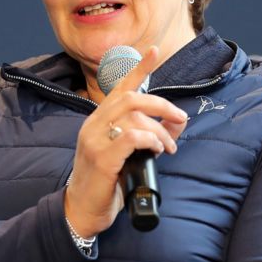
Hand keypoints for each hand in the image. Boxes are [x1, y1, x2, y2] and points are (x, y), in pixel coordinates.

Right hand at [66, 46, 188, 237]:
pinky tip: (156, 150)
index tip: (154, 51)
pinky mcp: (102, 159)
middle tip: (179, 119)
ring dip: (160, 130)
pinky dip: (150, 139)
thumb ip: (148, 136)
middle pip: (132, 98)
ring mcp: (95, 140)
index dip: (138, 68)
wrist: (81, 211)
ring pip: (134, 116)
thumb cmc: (106, 182)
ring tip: (167, 148)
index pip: (119, 87)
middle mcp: (94, 125)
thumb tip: (176, 123)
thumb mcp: (127, 155)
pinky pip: (131, 137)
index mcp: (98, 120)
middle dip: (162, 105)